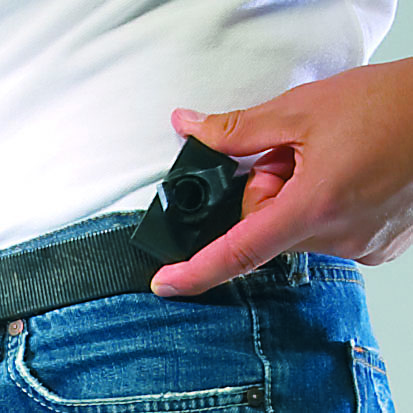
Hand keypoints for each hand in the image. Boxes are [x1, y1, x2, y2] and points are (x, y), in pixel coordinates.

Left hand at [151, 58, 412, 296]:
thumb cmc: (388, 106)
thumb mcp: (300, 110)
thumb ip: (237, 130)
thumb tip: (191, 128)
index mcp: (314, 207)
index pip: (238, 252)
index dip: (196, 272)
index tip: (165, 283)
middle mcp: (338, 237)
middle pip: (265, 228)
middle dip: (264, 193)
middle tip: (289, 157)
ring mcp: (360, 246)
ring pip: (294, 229)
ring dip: (293, 198)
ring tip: (324, 161)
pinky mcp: (374, 246)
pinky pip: (322, 233)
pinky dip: (317, 208)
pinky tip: (340, 178)